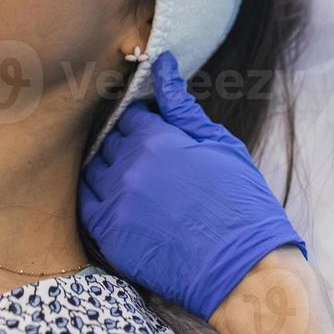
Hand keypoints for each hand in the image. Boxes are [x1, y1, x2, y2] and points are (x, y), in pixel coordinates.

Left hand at [79, 53, 307, 320]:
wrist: (246, 269)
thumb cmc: (241, 202)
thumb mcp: (219, 144)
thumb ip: (183, 106)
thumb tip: (163, 65)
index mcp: (156, 137)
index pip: (130, 116)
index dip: (143, 123)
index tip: (156, 135)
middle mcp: (128, 166)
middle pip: (110, 142)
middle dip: (126, 146)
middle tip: (151, 163)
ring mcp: (115, 201)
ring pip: (94, 170)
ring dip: (110, 172)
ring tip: (138, 185)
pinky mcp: (109, 235)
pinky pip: (87, 205)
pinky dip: (98, 199)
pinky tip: (120, 204)